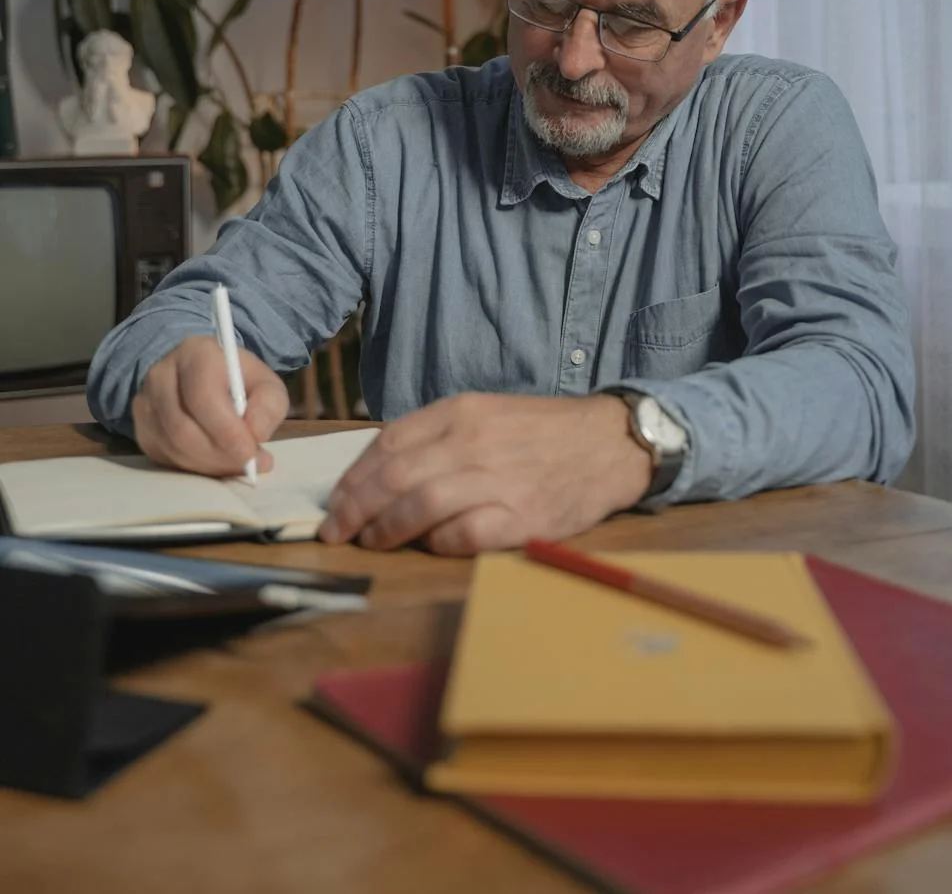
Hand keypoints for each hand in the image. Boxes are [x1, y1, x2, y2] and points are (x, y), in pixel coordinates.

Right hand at [132, 335, 288, 474]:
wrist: (200, 373)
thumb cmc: (237, 379)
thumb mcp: (265, 383)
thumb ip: (269, 405)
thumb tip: (256, 435)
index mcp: (195, 354)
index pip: (202, 396)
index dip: (226, 431)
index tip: (250, 453)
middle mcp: (161, 375)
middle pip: (183, 428)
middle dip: (220, 455)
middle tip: (250, 465)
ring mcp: (145, 403)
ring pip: (173, 447)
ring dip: (209, 465)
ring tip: (238, 464)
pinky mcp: (141, 428)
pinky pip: (165, 458)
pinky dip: (194, 468)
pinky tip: (216, 462)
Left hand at [319, 393, 652, 555]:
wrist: (608, 444)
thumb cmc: (541, 432)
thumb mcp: (486, 413)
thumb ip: (438, 435)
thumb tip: (383, 470)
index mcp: (461, 413)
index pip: (389, 442)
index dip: (354, 476)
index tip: (336, 500)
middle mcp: (474, 442)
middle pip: (395, 476)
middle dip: (355, 508)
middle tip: (336, 531)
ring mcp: (497, 480)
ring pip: (420, 506)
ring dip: (386, 530)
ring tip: (370, 542)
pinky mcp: (521, 518)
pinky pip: (463, 535)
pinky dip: (437, 544)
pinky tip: (430, 545)